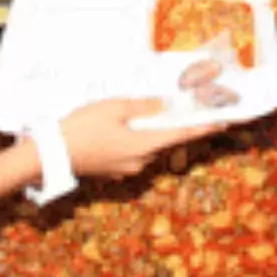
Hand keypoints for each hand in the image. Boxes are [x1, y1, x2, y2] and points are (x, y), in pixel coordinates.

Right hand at [61, 98, 223, 177]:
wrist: (52, 154)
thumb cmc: (82, 127)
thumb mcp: (113, 108)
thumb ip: (142, 107)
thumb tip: (163, 106)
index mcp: (144, 145)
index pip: (181, 135)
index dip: (204, 127)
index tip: (224, 122)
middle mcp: (140, 162)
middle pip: (163, 140)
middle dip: (167, 124)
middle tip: (173, 105)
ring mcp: (126, 169)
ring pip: (146, 146)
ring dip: (146, 131)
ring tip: (133, 112)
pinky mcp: (113, 171)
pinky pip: (131, 152)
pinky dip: (132, 138)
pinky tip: (117, 126)